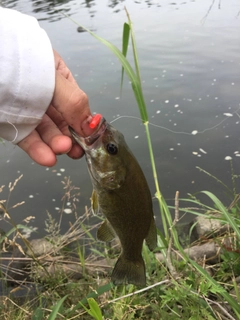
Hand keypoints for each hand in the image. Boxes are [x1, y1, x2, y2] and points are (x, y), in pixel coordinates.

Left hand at [18, 50, 91, 166]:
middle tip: (75, 150)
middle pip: (61, 120)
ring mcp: (26, 109)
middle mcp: (43, 93)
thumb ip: (74, 103)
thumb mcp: (53, 81)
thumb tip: (92, 127)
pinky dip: (37, 149)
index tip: (89, 138)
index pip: (75, 103)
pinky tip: (46, 158)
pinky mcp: (10, 122)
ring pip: (44, 131)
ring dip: (54, 144)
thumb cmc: (17, 64)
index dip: (83, 121)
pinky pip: (27, 138)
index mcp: (56, 76)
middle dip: (69, 136)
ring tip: (61, 151)